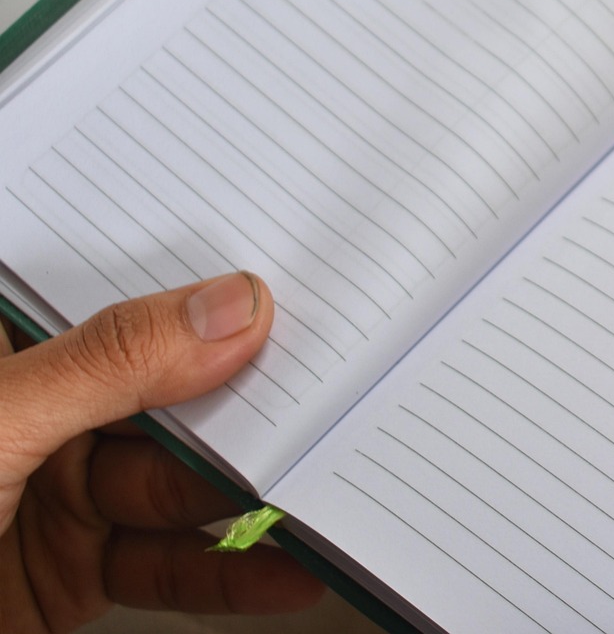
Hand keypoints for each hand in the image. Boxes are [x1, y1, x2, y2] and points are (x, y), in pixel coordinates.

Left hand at [0, 273, 323, 632]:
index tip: (290, 294)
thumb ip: (107, 366)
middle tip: (330, 402)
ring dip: (251, 497)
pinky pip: (167, 564)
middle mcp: (31, 414)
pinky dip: (228, 573)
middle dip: (247, 405)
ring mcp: (51, 495)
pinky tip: (282, 569)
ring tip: (327, 490)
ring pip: (177, 485)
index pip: (119, 298)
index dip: (204, 291)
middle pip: (166, 394)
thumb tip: (226, 306)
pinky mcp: (67, 573)